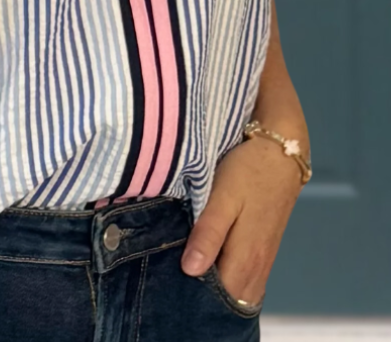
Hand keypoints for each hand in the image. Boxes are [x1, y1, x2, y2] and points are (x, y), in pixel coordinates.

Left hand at [179, 134, 303, 304]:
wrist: (281, 152)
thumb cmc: (248, 171)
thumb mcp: (223, 197)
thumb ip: (208, 234)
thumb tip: (190, 270)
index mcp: (246, 257)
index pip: (221, 299)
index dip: (195, 297)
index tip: (171, 285)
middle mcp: (258, 265)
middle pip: (231, 300)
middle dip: (205, 297)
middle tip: (174, 279)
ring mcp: (264, 258)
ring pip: (240, 290)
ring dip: (217, 288)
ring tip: (187, 272)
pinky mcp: (264, 248)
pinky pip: (246, 276)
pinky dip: (229, 277)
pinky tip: (209, 263)